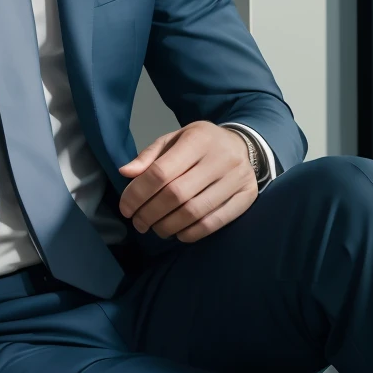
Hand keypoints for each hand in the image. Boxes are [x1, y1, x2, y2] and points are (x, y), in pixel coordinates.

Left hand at [118, 121, 258, 242]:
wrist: (242, 145)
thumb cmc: (201, 144)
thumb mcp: (174, 140)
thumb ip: (149, 156)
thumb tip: (125, 173)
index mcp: (198, 139)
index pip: (161, 172)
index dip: (138, 194)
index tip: (126, 208)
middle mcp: (220, 157)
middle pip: (176, 195)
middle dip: (150, 213)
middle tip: (138, 223)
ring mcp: (236, 178)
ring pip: (194, 212)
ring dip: (168, 226)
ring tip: (156, 228)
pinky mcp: (247, 196)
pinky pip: (214, 223)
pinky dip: (191, 233)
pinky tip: (178, 233)